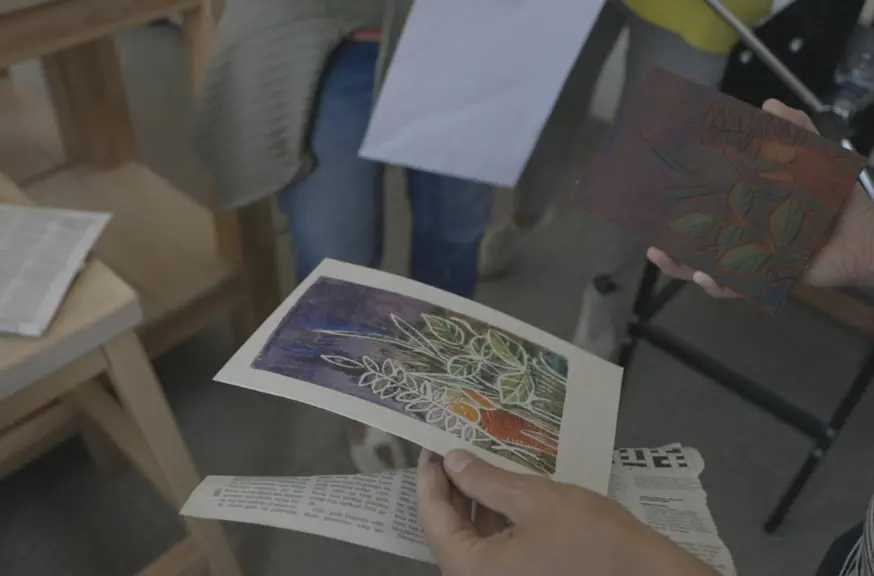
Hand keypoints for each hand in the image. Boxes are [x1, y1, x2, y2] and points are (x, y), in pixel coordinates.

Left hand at [417, 450, 716, 575]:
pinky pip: (495, 554)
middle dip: (451, 490)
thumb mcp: (533, 499)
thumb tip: (451, 461)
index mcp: (470, 570)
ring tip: (478, 462)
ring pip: (473, 543)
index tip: (429, 448)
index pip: (433, 519)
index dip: (429, 480)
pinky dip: (494, 524)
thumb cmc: (588, 537)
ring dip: (474, 505)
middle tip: (454, 449)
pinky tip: (504, 492)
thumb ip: (484, 480)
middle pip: (450, 533)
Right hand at [649, 99, 873, 297]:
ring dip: (683, 266)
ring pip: (709, 268)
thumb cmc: (839, 200)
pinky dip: (720, 284)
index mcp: (747, 209)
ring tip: (664, 255)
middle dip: (669, 245)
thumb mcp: (813, 158)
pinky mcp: (769, 278)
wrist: (867, 235)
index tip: (655, 198)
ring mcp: (754, 260)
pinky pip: (738, 286)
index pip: (707, 209)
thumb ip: (794, 133)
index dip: (679, 208)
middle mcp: (745, 237)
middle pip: (698, 244)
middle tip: (651, 239)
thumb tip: (769, 107)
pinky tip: (709, 275)